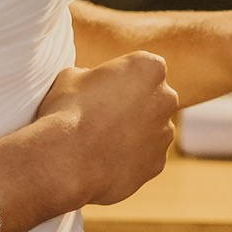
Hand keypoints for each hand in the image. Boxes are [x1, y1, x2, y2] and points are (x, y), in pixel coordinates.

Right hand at [33, 51, 177, 208]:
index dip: (122, 79)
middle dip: (134, 105)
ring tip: (101, 143)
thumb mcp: (71, 77)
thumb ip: (91, 76)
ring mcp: (165, 134)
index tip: (103, 90)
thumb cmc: (67, 113)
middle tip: (103, 116)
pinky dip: (132, 159)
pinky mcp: (158, 164)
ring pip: (152, 130)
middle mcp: (165, 99)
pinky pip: (147, 157)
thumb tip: (88, 82)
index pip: (144, 68)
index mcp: (148, 68)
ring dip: (134, 133)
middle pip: (153, 98)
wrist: (66, 162)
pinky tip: (105, 162)